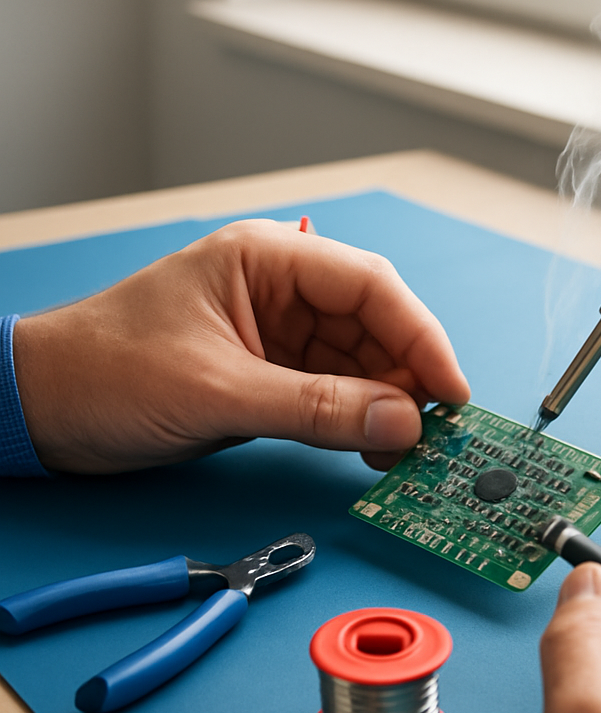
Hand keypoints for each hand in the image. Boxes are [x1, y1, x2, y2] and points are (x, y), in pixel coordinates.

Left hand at [13, 219, 469, 472]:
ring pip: (360, 363)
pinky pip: (333, 393)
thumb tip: (401, 424)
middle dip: (405, 376)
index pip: (369, 285)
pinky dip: (357, 422)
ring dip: (386, 406)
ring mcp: (277, 334)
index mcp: (265, 260)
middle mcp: (280, 290)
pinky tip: (372, 449)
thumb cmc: (103, 372)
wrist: (40, 412)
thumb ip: (315, 408)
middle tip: (430, 432)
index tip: (449, 389)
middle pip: (373, 325)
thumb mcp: (215, 391)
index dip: (420, 335)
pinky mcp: (271, 374)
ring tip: (402, 452)